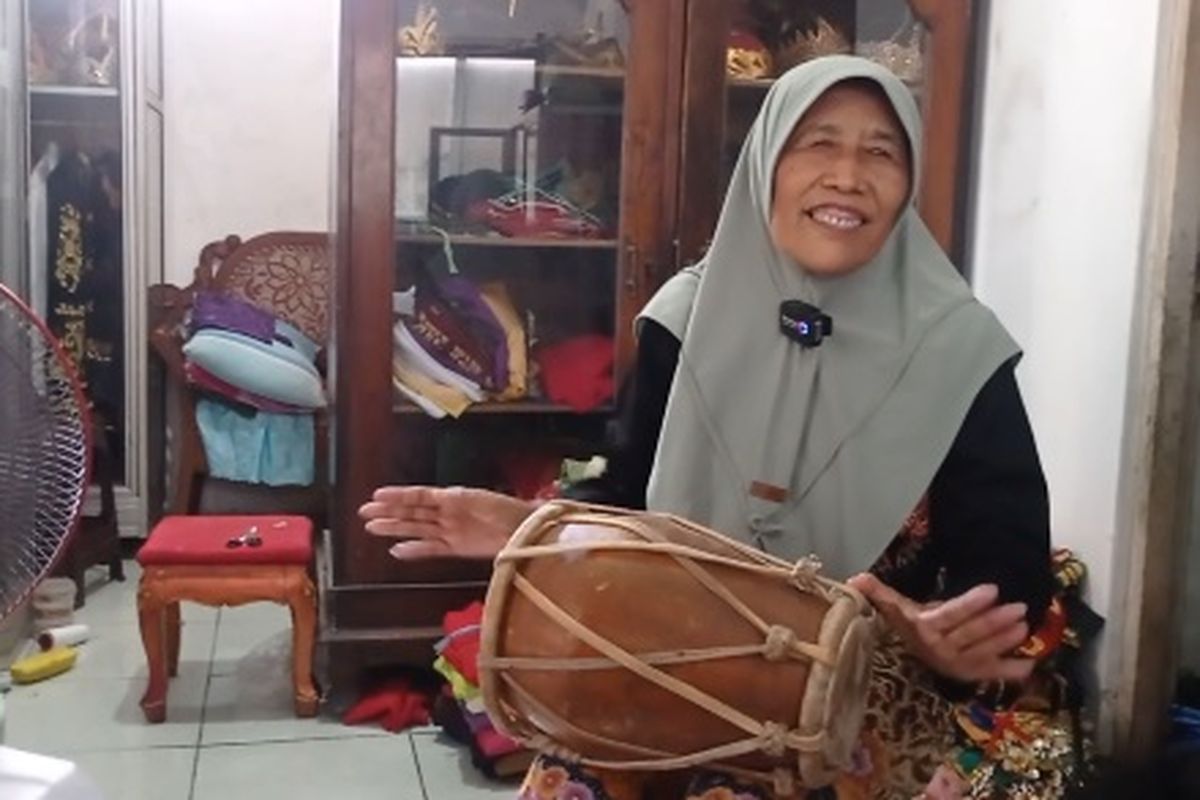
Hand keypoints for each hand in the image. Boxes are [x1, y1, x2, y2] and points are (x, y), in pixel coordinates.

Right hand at [358, 486, 535, 559]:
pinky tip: (396, 550)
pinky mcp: (457, 548)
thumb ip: (460, 501)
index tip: (377, 496)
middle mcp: (448, 513)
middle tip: (364, 513)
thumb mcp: (484, 501)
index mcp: (453, 497)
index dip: (399, 496)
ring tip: (372, 528)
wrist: (528, 530)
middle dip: (389, 512)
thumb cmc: (509, 511)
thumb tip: (443, 499)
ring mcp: (451, 530)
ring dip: (395, 528)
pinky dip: (413, 550)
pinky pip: (430, 548)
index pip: (420, 496)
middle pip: (413, 512)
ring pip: (416, 529)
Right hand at [847, 573, 1035, 682]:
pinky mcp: (973, 674)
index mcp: (924, 630)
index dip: (970, 604)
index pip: (950, 615)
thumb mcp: (894, 607)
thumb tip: (855, 579)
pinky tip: (1029, 665)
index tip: (992, 589)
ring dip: (1005, 640)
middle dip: (995, 621)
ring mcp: (958, 664)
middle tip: (1018, 606)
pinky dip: (1010, 671)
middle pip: (971, 634)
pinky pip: (993, 673)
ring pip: (984, 651)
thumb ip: (878, 593)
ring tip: (1024, 625)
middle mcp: (941, 650)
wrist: (905, 663)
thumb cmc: (907, 625)